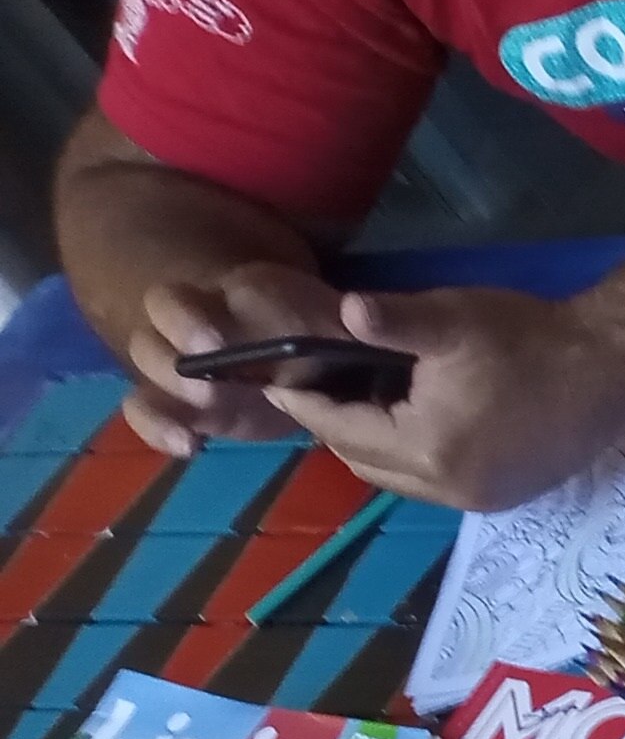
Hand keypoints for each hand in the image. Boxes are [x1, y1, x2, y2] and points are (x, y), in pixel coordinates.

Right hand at [123, 260, 357, 455]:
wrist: (306, 362)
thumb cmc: (323, 336)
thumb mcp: (340, 324)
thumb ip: (348, 322)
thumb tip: (363, 317)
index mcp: (241, 293)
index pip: (207, 292)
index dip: (204, 315)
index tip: (216, 344)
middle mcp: (200, 318)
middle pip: (162, 312)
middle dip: (177, 342)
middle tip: (207, 384)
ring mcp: (184, 360)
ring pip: (147, 355)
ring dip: (166, 382)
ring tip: (200, 413)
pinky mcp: (180, 403)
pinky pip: (147, 408)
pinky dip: (158, 427)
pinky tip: (187, 446)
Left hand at [265, 284, 624, 512]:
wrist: (615, 369)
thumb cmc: (531, 339)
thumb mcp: (454, 319)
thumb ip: (391, 322)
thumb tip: (340, 311)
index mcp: (429, 447)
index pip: (341, 429)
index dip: (304, 402)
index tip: (275, 378)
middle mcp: (449, 488)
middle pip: (362, 462)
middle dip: (334, 426)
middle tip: (317, 385)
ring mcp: (480, 499)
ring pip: (396, 478)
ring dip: (373, 444)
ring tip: (364, 401)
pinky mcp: (505, 496)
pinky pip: (432, 483)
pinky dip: (411, 456)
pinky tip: (417, 420)